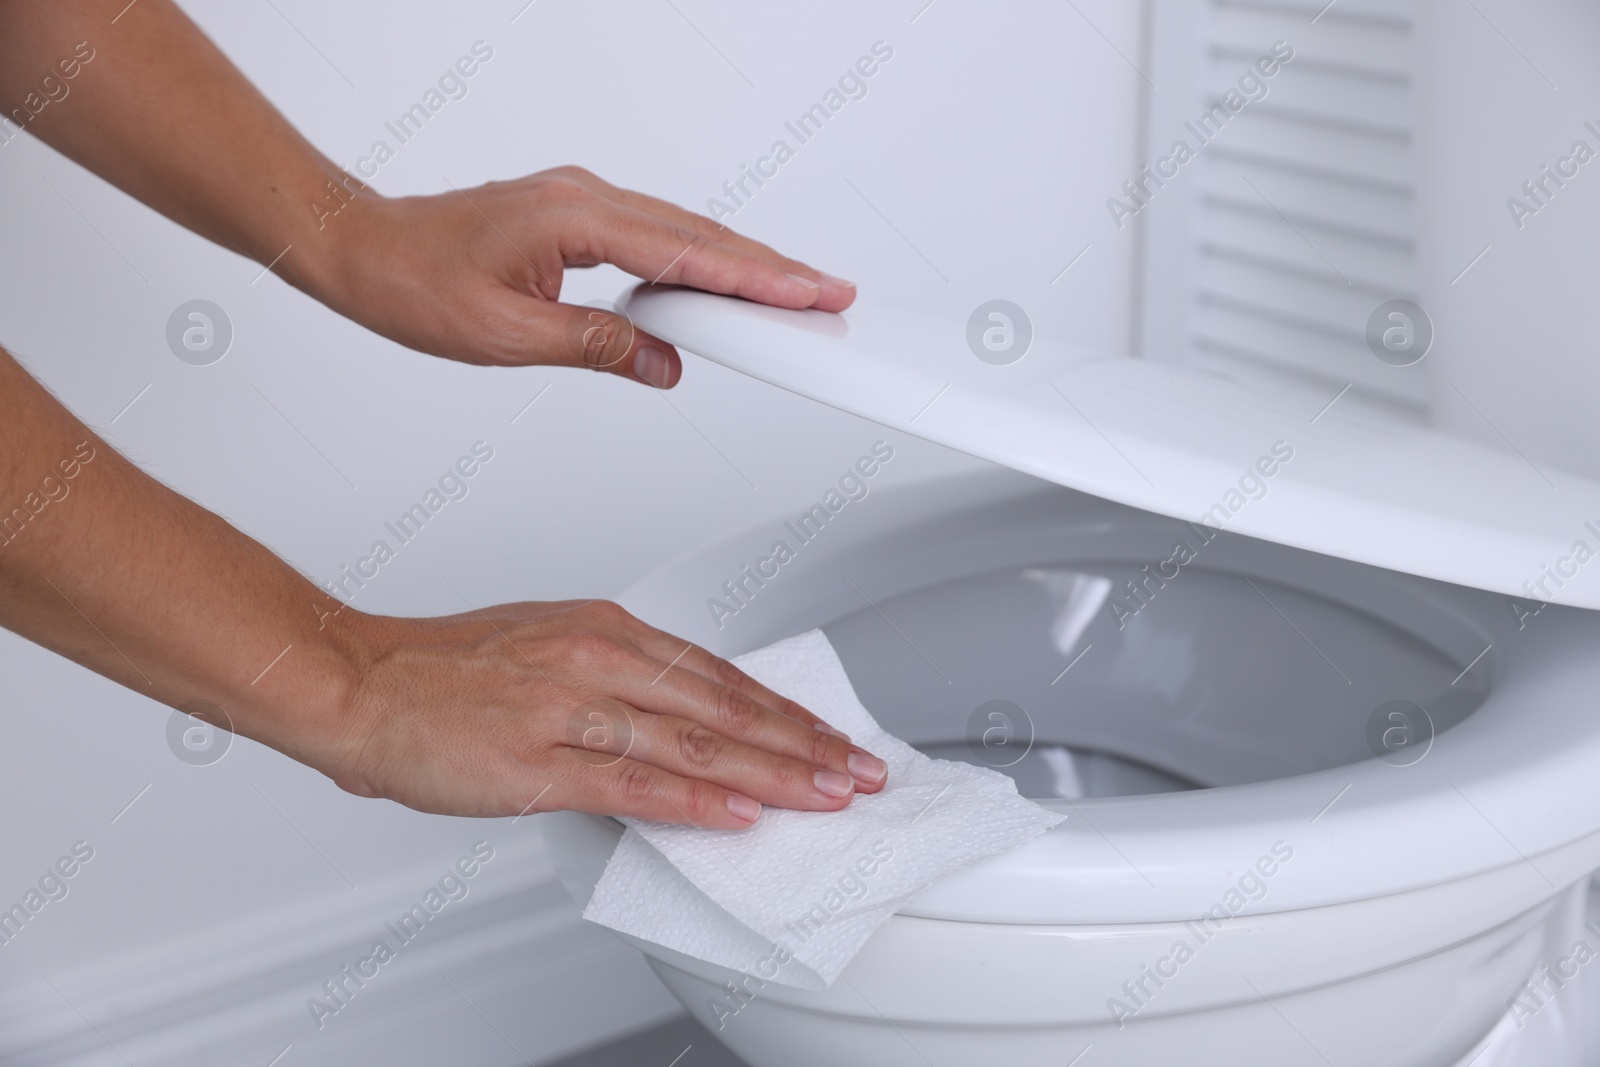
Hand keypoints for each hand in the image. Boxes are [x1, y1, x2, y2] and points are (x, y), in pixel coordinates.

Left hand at [309, 166, 856, 388]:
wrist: (362, 248)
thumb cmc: (413, 283)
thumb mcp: (506, 336)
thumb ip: (595, 347)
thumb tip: (663, 361)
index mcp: (575, 219)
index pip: (688, 253)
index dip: (757, 278)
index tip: (810, 294)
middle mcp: (586, 198)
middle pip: (701, 234)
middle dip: (771, 267)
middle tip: (829, 294)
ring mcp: (582, 201)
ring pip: (682, 232)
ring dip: (738, 263)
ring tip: (791, 295)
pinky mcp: (575, 216)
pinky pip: (654, 235)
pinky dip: (696, 259)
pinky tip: (717, 283)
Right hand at [324, 600, 887, 826]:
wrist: (358, 681)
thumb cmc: (441, 669)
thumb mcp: (546, 648)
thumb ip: (614, 680)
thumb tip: (673, 719)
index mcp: (605, 629)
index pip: (719, 675)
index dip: (783, 709)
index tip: (827, 734)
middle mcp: (600, 659)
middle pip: (726, 705)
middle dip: (804, 741)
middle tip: (858, 767)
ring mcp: (573, 709)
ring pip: (697, 741)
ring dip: (774, 771)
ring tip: (829, 793)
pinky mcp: (540, 760)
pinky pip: (635, 782)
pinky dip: (697, 799)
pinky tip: (743, 814)